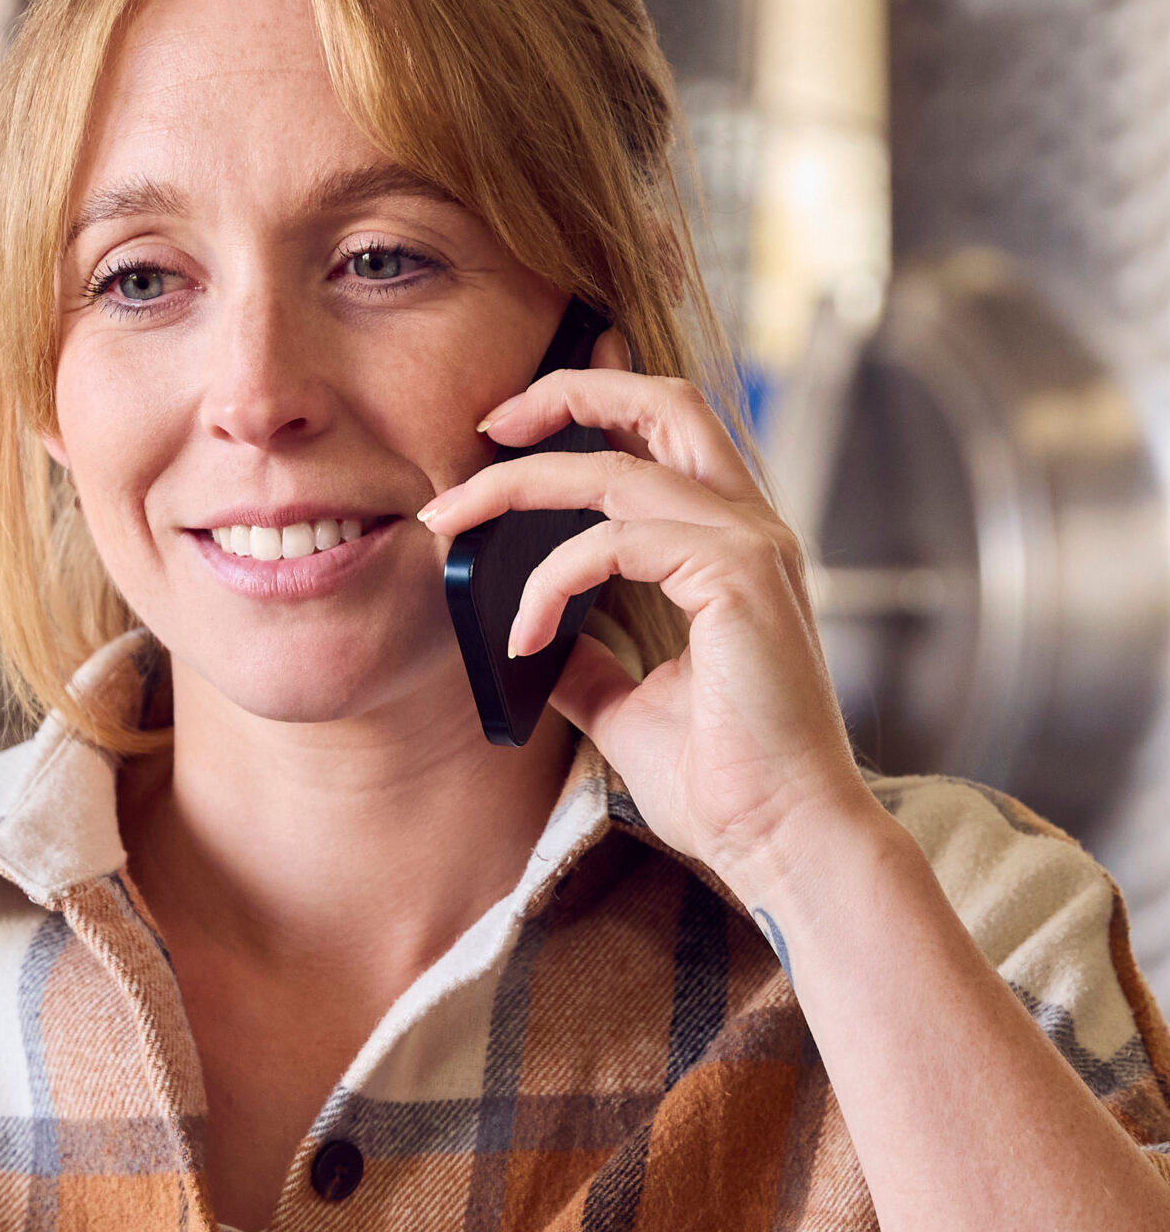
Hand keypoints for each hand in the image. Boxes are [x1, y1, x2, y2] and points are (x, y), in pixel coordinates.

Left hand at [418, 329, 875, 900]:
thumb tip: (533, 641)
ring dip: (516, 488)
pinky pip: (614, 542)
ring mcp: (750, 547)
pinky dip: (550, 581)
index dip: (592, 405)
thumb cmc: (725, 784)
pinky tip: (521, 636)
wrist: (783, 840)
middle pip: (663, 401)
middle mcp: (750, 530)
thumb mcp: (629, 707)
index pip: (667, 433)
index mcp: (733, 549)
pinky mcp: (737, 578)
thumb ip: (588, 662)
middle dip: (566, 391)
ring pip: (616, 469)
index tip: (508, 430)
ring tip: (449, 525)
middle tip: (483, 424)